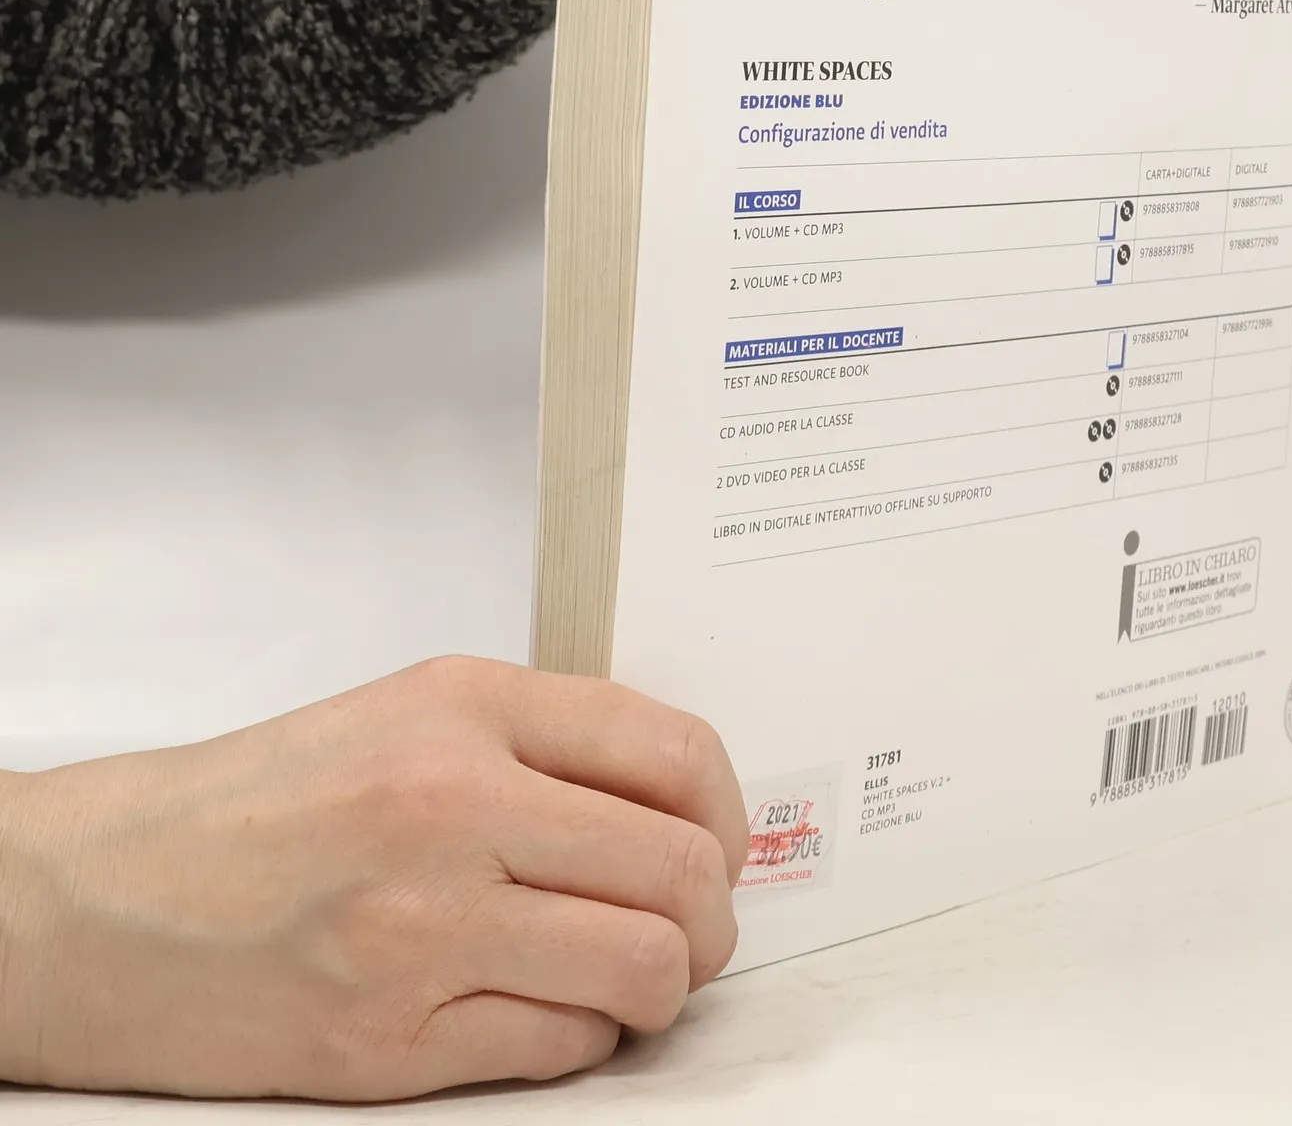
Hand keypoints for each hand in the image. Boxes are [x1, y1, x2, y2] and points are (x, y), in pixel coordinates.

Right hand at [0, 656, 747, 1098]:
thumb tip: (682, 803)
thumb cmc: (261, 802)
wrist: (99, 899)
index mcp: (466, 707)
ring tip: (637, 977)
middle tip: (695, 927)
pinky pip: (560, 1047)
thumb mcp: (412, 713)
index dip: (729, 811)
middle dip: (714, 913)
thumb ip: (546, 742)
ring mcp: (420, 928)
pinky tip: (551, 1012)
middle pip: (680, 868)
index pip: (675, 751)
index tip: (723, 843)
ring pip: (642, 967)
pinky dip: (583, 1038)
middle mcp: (451, 806)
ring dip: (665, 984)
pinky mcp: (387, 1041)